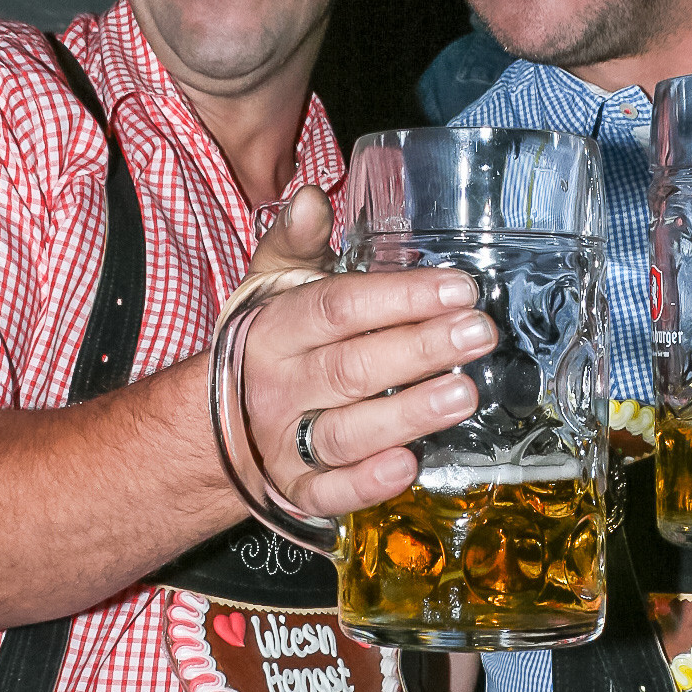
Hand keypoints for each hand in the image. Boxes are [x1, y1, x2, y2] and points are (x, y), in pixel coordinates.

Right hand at [238, 186, 496, 514]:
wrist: (214, 426)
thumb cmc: (266, 347)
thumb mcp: (270, 288)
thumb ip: (294, 243)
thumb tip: (311, 198)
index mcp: (275, 330)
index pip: (338, 308)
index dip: (400, 297)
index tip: (458, 289)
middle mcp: (278, 387)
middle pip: (351, 367)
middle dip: (419, 350)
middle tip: (477, 334)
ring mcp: (284, 443)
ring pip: (346, 432)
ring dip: (407, 415)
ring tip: (463, 394)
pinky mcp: (296, 491)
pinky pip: (329, 493)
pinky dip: (367, 484)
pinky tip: (409, 466)